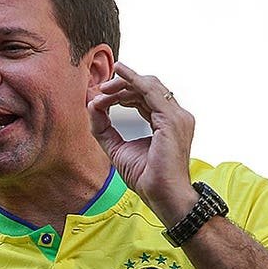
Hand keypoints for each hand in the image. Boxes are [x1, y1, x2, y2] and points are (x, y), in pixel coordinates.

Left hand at [88, 62, 197, 224]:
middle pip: (147, 88)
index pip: (144, 98)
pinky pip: (150, 91)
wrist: (161, 195)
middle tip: (99, 89)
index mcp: (166, 122)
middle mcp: (175, 116)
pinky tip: (119, 74)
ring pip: (148, 86)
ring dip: (123, 84)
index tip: (99, 97)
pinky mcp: (171, 119)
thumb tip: (91, 106)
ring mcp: (176, 116)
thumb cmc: (146, 177)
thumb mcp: (117, 148)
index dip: (121, 94)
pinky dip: (133, 81)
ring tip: (102, 88)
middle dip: (121, 85)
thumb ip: (104, 128)